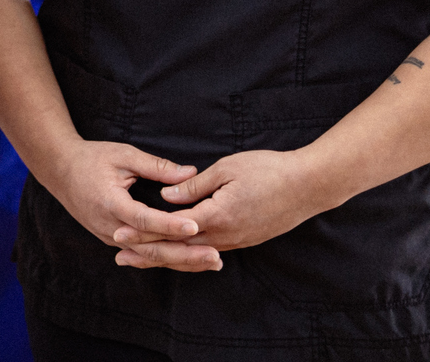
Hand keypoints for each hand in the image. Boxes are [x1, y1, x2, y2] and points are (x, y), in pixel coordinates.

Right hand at [40, 139, 214, 270]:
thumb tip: (190, 173)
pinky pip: (142, 252)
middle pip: (150, 246)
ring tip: (211, 262)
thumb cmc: (91, 158)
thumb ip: (156, 166)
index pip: (144, 219)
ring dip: (180, 260)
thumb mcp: (123, 154)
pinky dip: (166, 257)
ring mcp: (109, 236)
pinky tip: (189, 261)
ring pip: (148, 254)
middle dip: (184, 253)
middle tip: (215, 256)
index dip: (170, 224)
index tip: (195, 225)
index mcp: (109, 202)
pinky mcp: (112, 239)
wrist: (59, 169)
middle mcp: (109, 226)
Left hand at [111, 150, 327, 271]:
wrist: (310, 186)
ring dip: (167, 257)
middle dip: (148, 253)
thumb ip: (195, 186)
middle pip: (180, 249)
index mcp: (217, 217)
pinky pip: (211, 250)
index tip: (119, 234)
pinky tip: (178, 255)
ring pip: (195, 254)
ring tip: (141, 260)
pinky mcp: (247, 240)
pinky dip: (189, 254)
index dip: (144, 232)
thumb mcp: (227, 169)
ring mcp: (239, 241)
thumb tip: (167, 196)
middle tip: (120, 256)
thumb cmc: (269, 170)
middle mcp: (227, 236)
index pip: (171, 229)